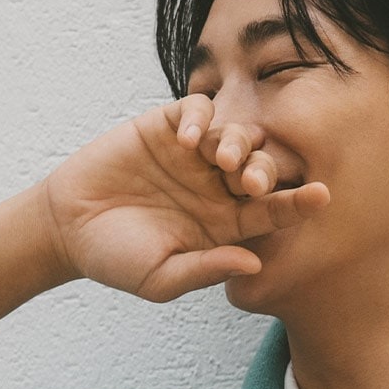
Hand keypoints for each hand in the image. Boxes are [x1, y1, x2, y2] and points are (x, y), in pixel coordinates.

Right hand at [39, 95, 329, 302]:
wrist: (67, 229)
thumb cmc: (117, 260)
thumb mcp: (162, 277)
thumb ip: (207, 269)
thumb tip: (255, 262)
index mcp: (225, 225)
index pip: (271, 211)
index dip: (296, 203)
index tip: (320, 196)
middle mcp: (215, 187)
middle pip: (260, 167)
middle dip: (264, 170)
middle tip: (251, 181)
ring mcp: (191, 156)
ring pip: (234, 135)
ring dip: (236, 143)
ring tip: (221, 159)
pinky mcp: (163, 128)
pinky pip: (195, 111)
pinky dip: (199, 118)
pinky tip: (187, 141)